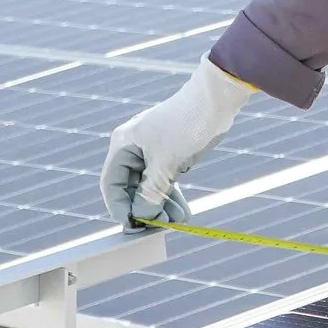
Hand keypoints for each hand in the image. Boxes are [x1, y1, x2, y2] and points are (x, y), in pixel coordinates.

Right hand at [100, 59, 252, 223]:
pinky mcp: (170, 154)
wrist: (216, 100)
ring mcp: (152, 151)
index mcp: (123, 145)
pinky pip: (165, 180)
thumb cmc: (186, 126)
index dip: (119, 207)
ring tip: (176, 222)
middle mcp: (133, 148)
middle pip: (131, 187)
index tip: (132, 226)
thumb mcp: (166, 165)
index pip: (112, 183)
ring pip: (150, 186)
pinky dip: (172, 195)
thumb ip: (150, 193)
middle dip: (145, 208)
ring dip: (162, 205)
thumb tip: (141, 217)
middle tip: (158, 227)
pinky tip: (183, 213)